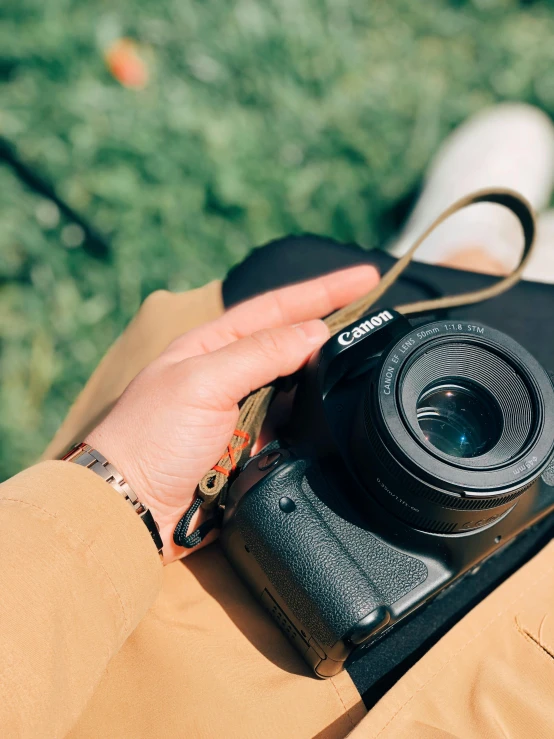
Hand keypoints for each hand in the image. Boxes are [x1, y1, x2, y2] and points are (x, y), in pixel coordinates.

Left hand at [86, 265, 378, 562]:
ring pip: (298, 387)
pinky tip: (334, 413)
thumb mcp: (203, 382)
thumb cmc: (151, 437)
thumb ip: (260, 355)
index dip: (322, 290)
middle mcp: (230, 373)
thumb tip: (314, 332)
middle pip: (292, 343)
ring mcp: (242, 412)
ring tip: (363, 359)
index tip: (366, 277)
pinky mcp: (252, 448)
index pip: (277, 307)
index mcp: (212, 344)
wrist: (133, 509)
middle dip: (333, 327)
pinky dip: (314, 422)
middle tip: (378, 314)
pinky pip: (294, 429)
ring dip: (326, 377)